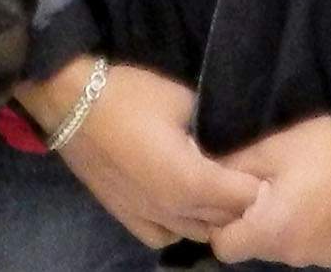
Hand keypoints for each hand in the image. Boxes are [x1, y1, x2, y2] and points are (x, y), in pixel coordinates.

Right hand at [22, 59, 259, 247]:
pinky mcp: (125, 215)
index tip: (264, 163)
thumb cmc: (127, 94)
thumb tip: (231, 139)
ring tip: (213, 187)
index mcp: (192, 181)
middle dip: (240, 200)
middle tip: (241, 172)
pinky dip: (179, 226)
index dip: (259, 181)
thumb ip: (213, 128)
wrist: (66, 99)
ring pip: (197, 233)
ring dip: (212, 215)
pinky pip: (163, 236)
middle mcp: (174, 210)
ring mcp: (147, 217)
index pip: (246, 198)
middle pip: (225, 220)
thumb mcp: (182, 99)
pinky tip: (179, 204)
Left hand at [213, 114, 330, 264]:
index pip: (226, 248)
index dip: (221, 224)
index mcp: (274, 233)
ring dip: (290, 227)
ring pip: (294, 249)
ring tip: (303, 189)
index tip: (230, 198)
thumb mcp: (271, 149)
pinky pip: (324, 248)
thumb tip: (207, 174)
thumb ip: (233, 168)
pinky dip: (320, 231)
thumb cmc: (324, 146)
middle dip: (257, 222)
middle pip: (261, 248)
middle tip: (268, 186)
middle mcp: (301, 256)